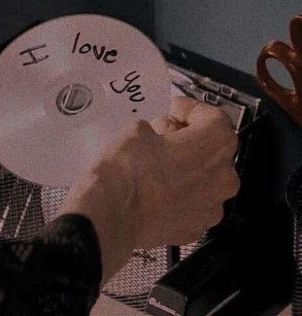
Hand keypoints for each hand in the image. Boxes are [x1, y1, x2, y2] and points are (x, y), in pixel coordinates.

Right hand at [59, 97, 239, 281]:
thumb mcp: (138, 130)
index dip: (191, 110)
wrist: (112, 215)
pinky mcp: (196, 227)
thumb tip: (161, 135)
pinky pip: (192, 202)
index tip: (176, 109)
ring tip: (158, 165)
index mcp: (216, 144)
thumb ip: (159, 128)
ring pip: (203, 178)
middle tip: (164, 136)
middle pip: (211, 149)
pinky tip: (156, 190)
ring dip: (186, 168)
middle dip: (189, 139)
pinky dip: (179, 194)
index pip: (213, 117)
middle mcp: (223, 177)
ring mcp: (211, 206)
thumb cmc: (128, 170)